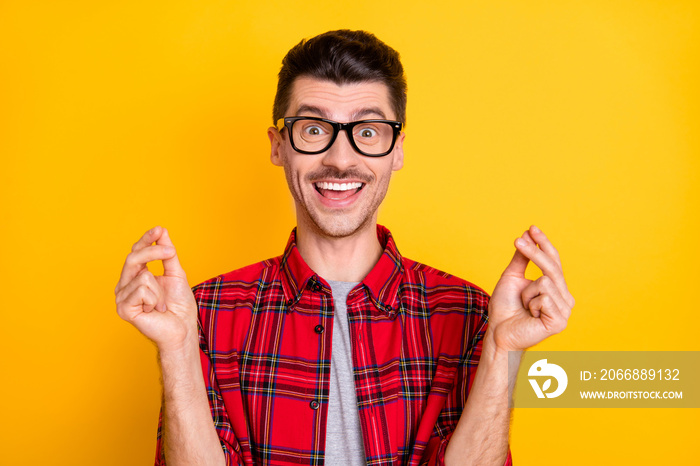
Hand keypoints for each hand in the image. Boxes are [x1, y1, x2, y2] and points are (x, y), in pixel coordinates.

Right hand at [115, 226, 197, 350]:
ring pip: (142, 275)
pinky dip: (155, 299)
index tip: (159, 229)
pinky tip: (154, 310)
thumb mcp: (176, 273)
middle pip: (133, 258)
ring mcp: (122, 297)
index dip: (147, 239)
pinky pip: (142, 289)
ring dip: (159, 290)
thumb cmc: (179, 306)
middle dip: (154, 253)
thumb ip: (167, 254)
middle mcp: (124, 285)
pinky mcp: (123, 309)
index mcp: (135, 276)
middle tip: (171, 253)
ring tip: (161, 304)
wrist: (182, 329)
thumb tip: (162, 231)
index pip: (136, 252)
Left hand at [487, 225, 574, 352]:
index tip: (532, 227)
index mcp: (557, 288)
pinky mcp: (560, 321)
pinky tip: (530, 315)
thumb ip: (521, 259)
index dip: (544, 244)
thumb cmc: (505, 308)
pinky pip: (544, 297)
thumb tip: (526, 235)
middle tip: (518, 241)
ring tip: (524, 306)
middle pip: (552, 267)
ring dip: (526, 292)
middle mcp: (565, 298)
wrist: (498, 333)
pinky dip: (530, 303)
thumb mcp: (511, 278)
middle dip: (534, 252)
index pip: (554, 261)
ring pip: (545, 281)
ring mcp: (565, 310)